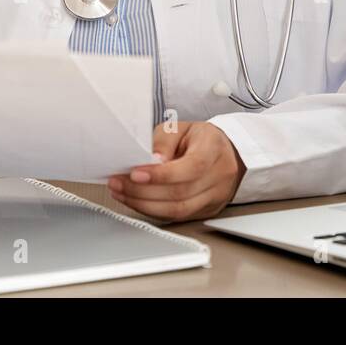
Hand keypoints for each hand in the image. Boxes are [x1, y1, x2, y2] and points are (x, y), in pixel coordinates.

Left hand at [107, 121, 246, 221]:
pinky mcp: (208, 210)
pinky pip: (178, 216)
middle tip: (118, 183)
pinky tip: (137, 201)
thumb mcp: (181, 128)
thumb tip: (149, 161)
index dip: (161, 175)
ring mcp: (216, 196)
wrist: (226, 153)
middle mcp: (219, 175)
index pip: (191, 167)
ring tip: (122, 193)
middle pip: (181, 192)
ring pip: (178, 210)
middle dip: (143, 191)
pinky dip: (153, 210)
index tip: (135, 174)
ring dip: (144, 204)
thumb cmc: (201, 139)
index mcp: (214, 148)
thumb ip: (164, 141)